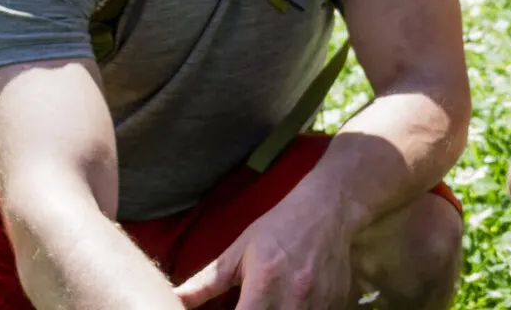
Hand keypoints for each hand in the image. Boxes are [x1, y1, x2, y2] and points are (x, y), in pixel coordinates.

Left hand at [174, 191, 356, 308]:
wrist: (327, 210)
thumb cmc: (277, 228)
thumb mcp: (237, 253)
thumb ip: (205, 283)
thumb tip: (173, 298)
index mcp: (264, 286)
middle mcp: (293, 300)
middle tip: (249, 308)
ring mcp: (319, 304)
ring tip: (270, 305)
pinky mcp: (336, 304)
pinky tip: (291, 305)